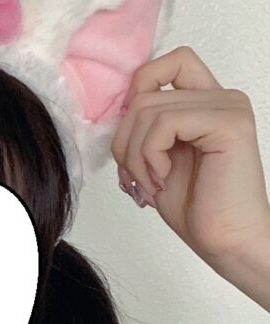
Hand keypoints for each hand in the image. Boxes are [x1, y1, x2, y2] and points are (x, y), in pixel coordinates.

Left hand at [111, 46, 269, 308]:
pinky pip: (163, 122)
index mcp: (205, 101)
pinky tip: (163, 179)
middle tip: (135, 176)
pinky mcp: (228, 123)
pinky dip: (149, 155)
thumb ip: (143, 124)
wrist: (225, 240)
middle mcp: (221, 97)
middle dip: (124, 139)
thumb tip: (115, 106)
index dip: (138, 89)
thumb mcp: (154, 155)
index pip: (167, 63)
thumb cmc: (194, 205)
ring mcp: (228, 107)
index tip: (132, 135)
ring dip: (135, 154)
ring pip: (147, 108)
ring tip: (151, 183)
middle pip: (144, 93)